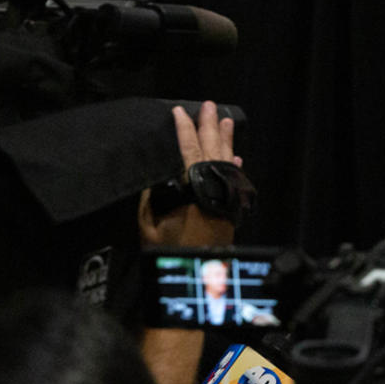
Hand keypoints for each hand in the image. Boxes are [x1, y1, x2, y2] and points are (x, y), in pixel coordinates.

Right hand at [138, 101, 238, 247]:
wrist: (197, 277)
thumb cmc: (169, 251)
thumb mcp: (149, 224)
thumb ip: (152, 197)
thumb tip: (156, 175)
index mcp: (193, 191)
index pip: (189, 153)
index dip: (184, 131)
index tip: (180, 112)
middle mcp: (213, 191)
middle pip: (213, 152)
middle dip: (210, 127)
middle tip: (210, 106)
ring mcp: (225, 199)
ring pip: (226, 163)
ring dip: (225, 140)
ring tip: (226, 121)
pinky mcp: (231, 209)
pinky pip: (234, 180)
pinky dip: (233, 165)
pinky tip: (235, 155)